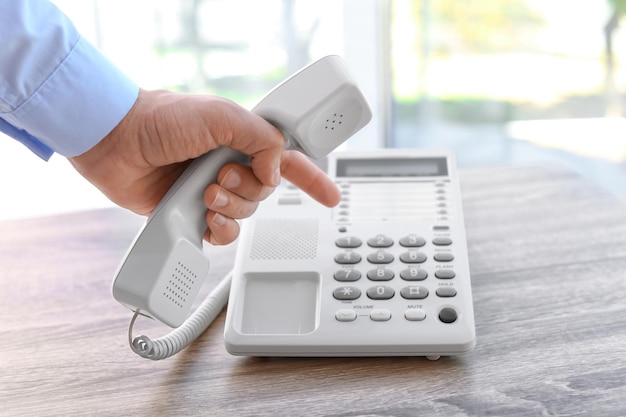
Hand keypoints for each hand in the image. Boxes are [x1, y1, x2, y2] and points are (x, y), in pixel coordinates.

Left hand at [69, 89, 340, 243]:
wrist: (116, 142)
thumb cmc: (161, 119)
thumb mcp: (221, 115)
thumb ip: (261, 138)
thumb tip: (274, 171)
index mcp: (242, 139)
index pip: (288, 160)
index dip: (312, 179)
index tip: (330, 196)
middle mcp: (230, 165)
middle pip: (265, 192)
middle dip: (248, 188)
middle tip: (220, 175)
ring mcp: (212, 190)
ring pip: (245, 213)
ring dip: (231, 207)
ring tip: (205, 194)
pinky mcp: (193, 213)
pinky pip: (222, 233)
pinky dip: (220, 230)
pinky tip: (205, 219)